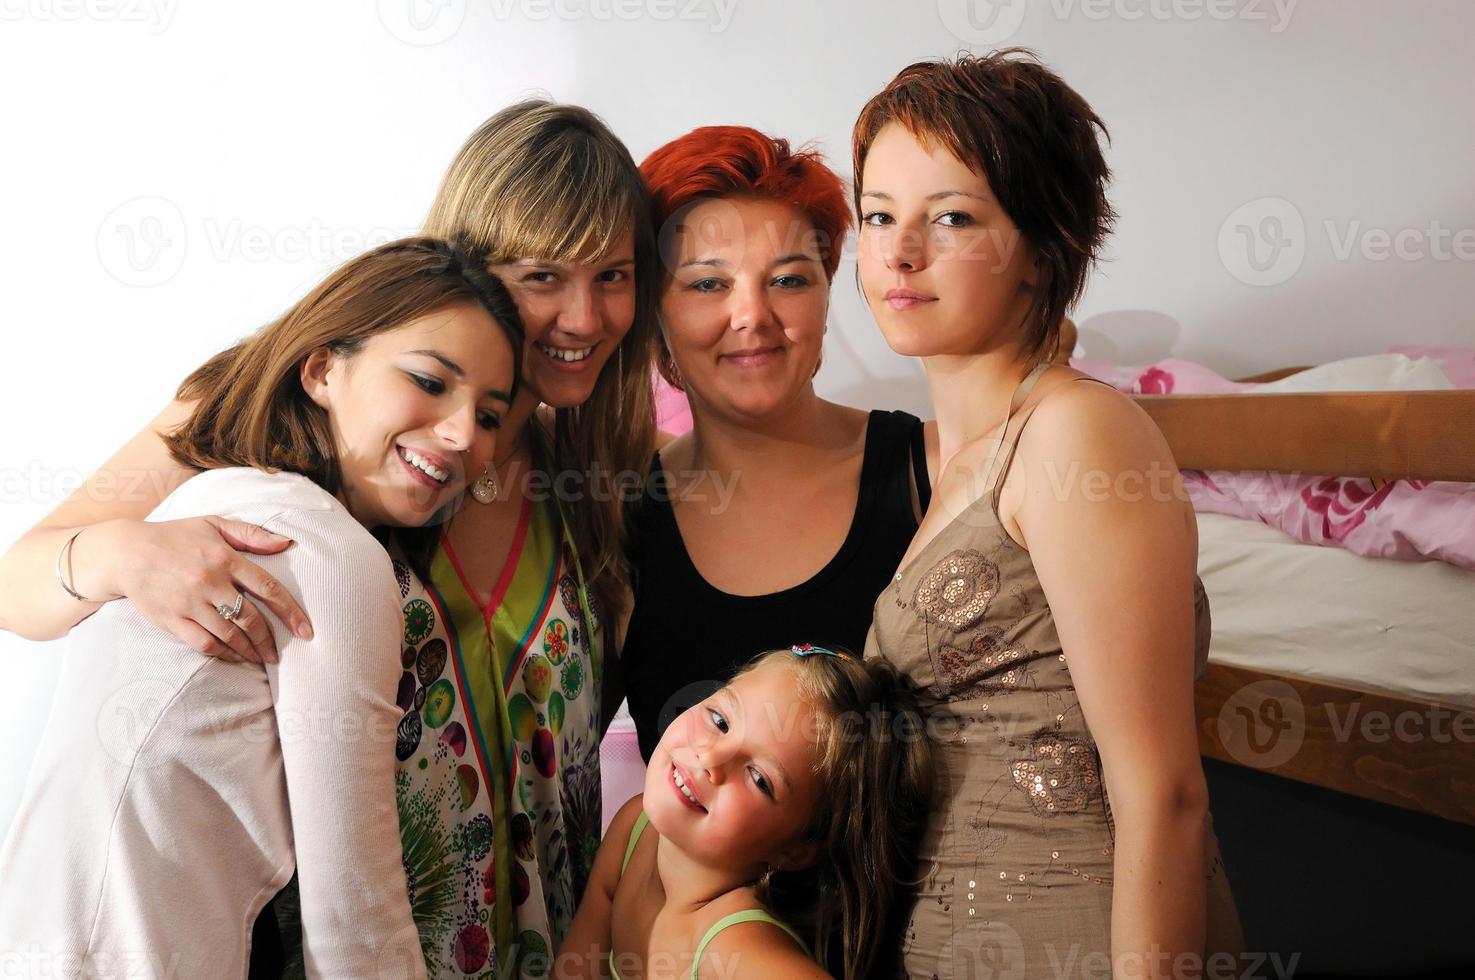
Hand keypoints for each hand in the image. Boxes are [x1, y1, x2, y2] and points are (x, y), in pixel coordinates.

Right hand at [97, 516, 312, 663]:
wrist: (124, 552)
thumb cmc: (175, 536)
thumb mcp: (213, 524)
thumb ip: (251, 534)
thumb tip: (287, 542)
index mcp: (225, 558)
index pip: (267, 587)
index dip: (290, 611)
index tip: (306, 630)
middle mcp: (209, 582)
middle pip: (250, 618)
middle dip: (269, 640)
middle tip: (279, 652)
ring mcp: (190, 603)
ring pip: (229, 635)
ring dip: (249, 650)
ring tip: (261, 658)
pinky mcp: (171, 619)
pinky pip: (204, 644)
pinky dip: (223, 654)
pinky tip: (234, 657)